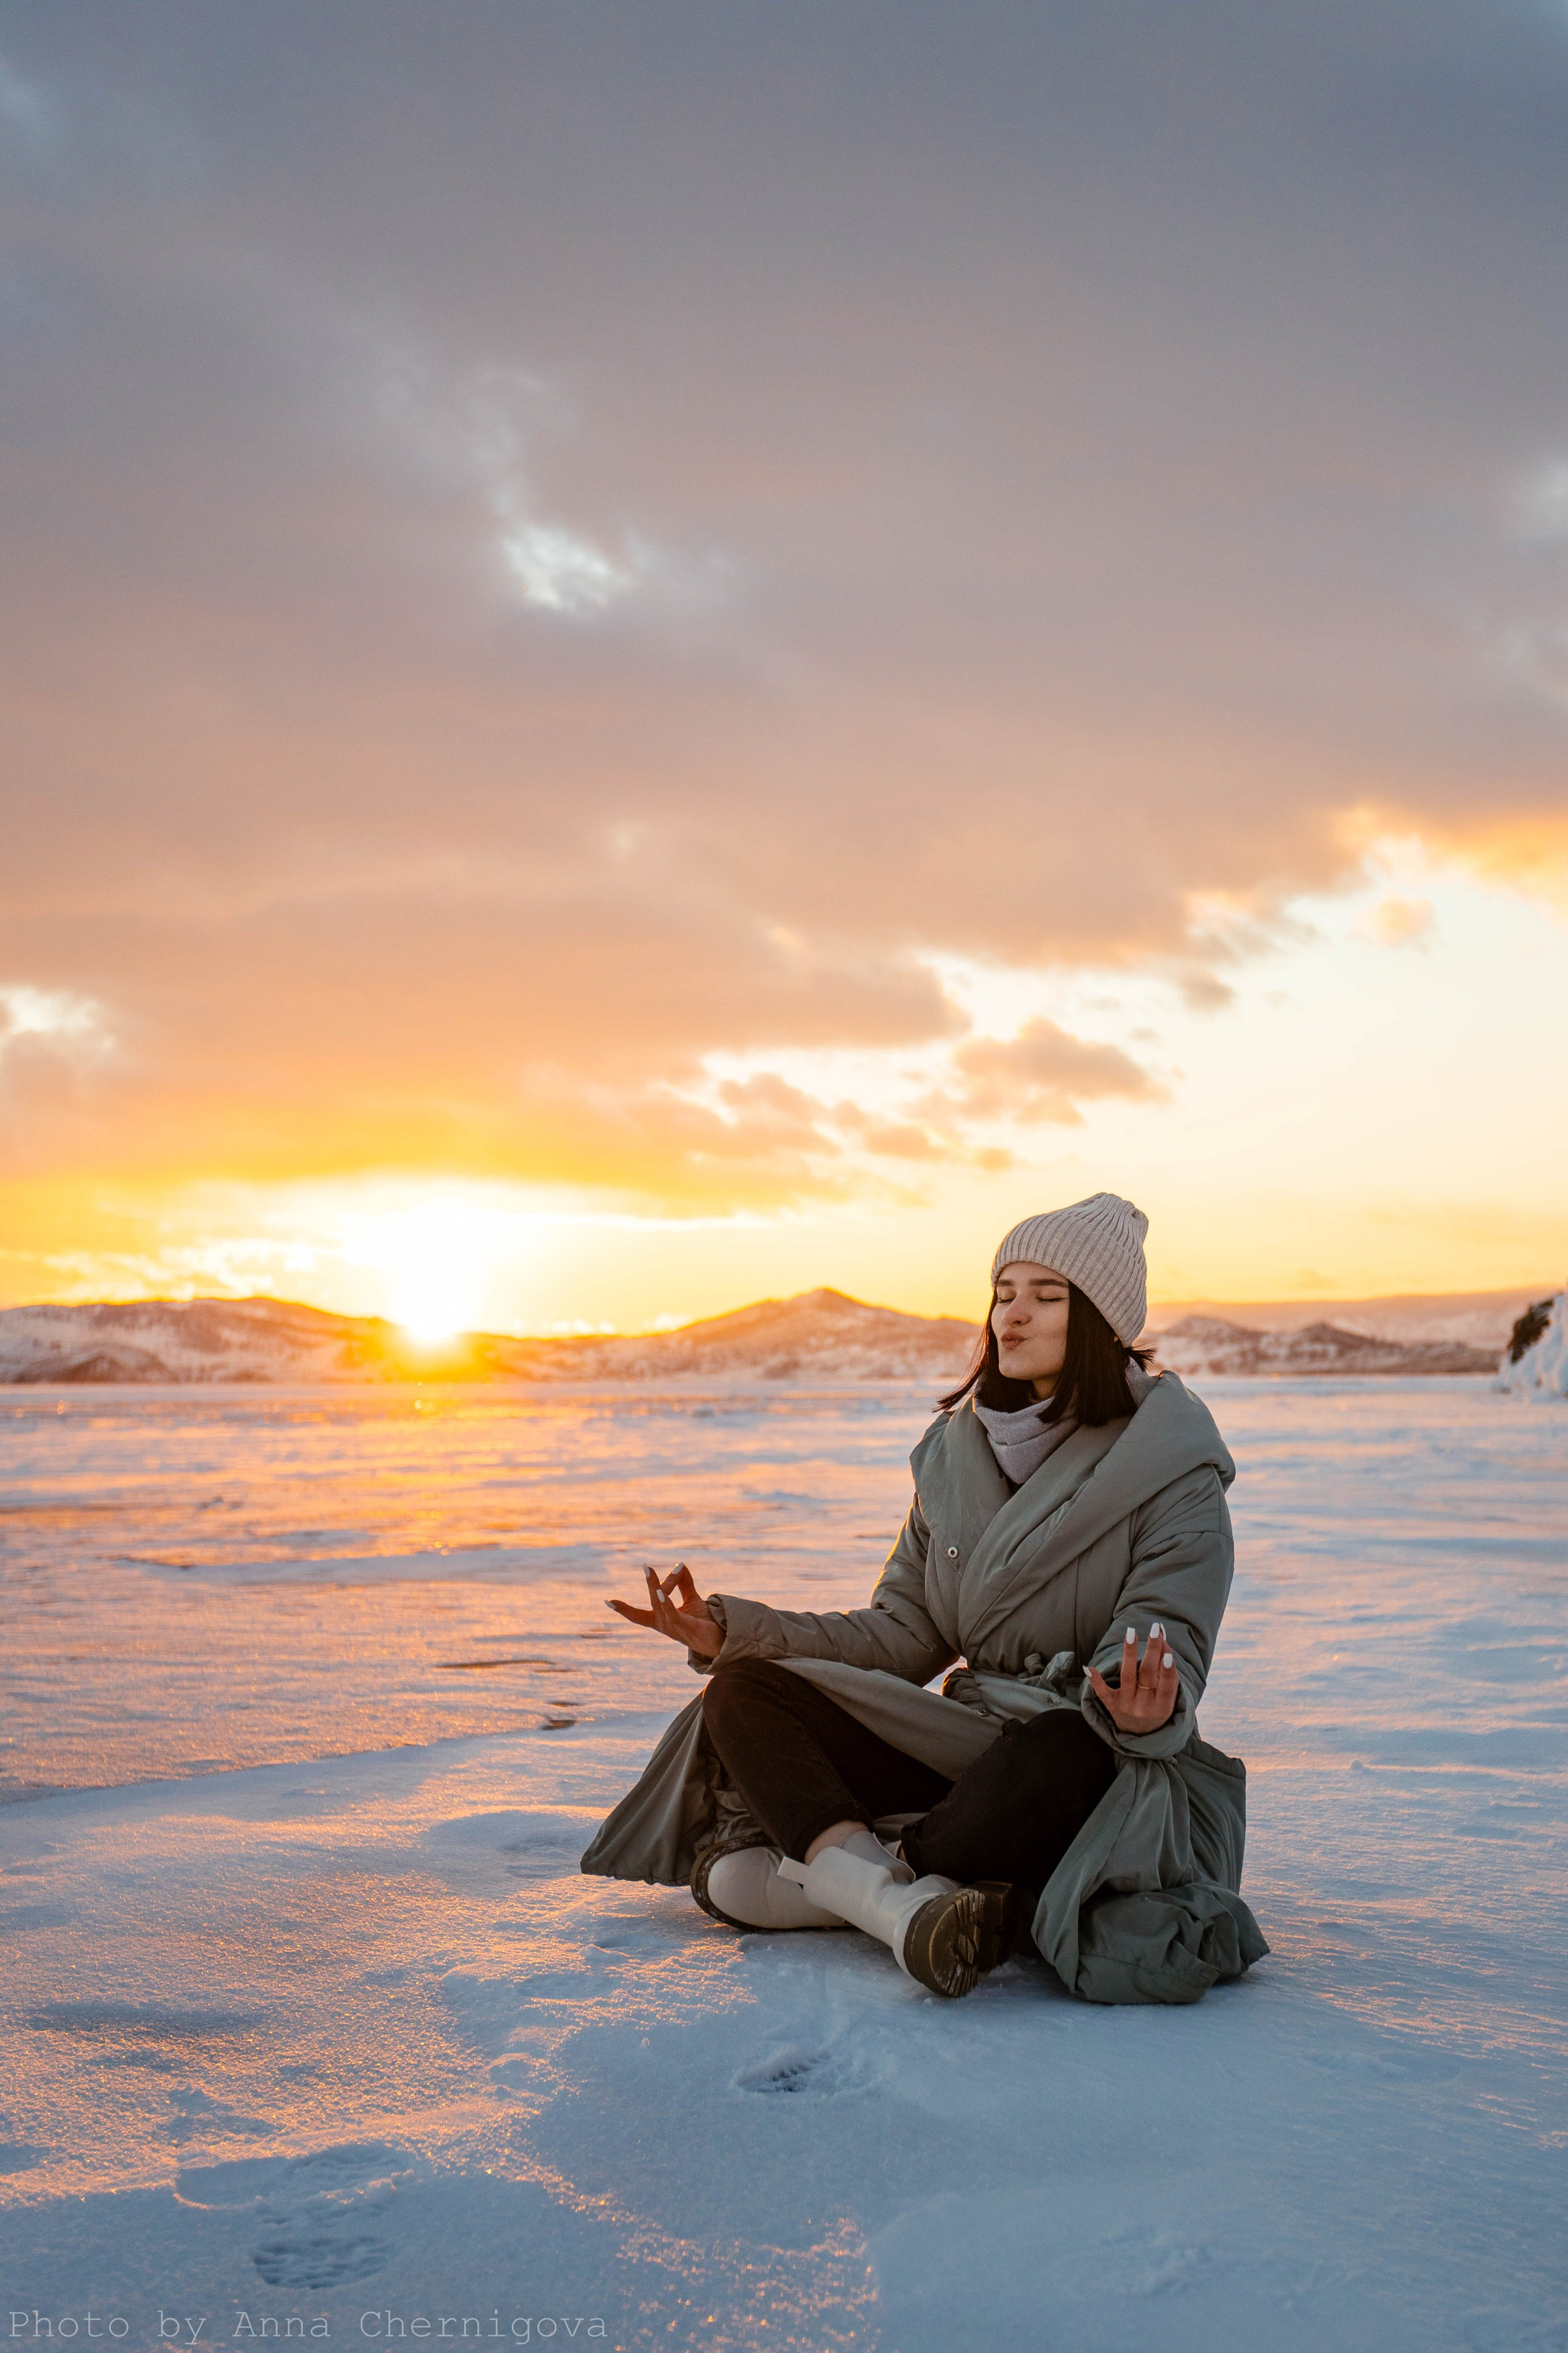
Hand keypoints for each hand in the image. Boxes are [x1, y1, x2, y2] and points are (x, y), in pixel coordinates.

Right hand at [606, 1562, 723, 1657]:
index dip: (623, 1609)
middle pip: (653, 1602)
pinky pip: (672, 1615)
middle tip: (646, 1566)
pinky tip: (660, 1593)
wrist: (723, 1642)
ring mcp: (674, 1628)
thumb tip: (680, 1565)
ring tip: (649, 1572)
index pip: (639, 1616)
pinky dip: (666, 1603)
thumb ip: (684, 1585)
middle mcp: (665, 1625)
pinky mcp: (686, 1629)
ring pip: (660, 1605)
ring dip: (656, 1587)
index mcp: (662, 1620)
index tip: (608, 1601)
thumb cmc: (705, 1624)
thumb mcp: (692, 1601)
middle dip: (649, 1583)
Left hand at [1086, 1620, 1179, 1734]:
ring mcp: (1126, 1706)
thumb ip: (1167, 1674)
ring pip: (1127, 1676)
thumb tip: (1163, 1643)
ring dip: (1129, 1653)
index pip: (1166, 1686)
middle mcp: (1144, 1708)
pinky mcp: (1111, 1706)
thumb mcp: (1167, 1699)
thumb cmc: (1157, 1709)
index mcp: (1162, 1708)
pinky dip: (1095, 1680)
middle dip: (1152, 1650)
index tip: (1168, 1652)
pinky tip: (1089, 1667)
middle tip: (1155, 1629)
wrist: (1140, 1735)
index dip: (1167, 1671)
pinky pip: (1102, 1692)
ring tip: (1132, 1632)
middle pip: (1147, 1675)